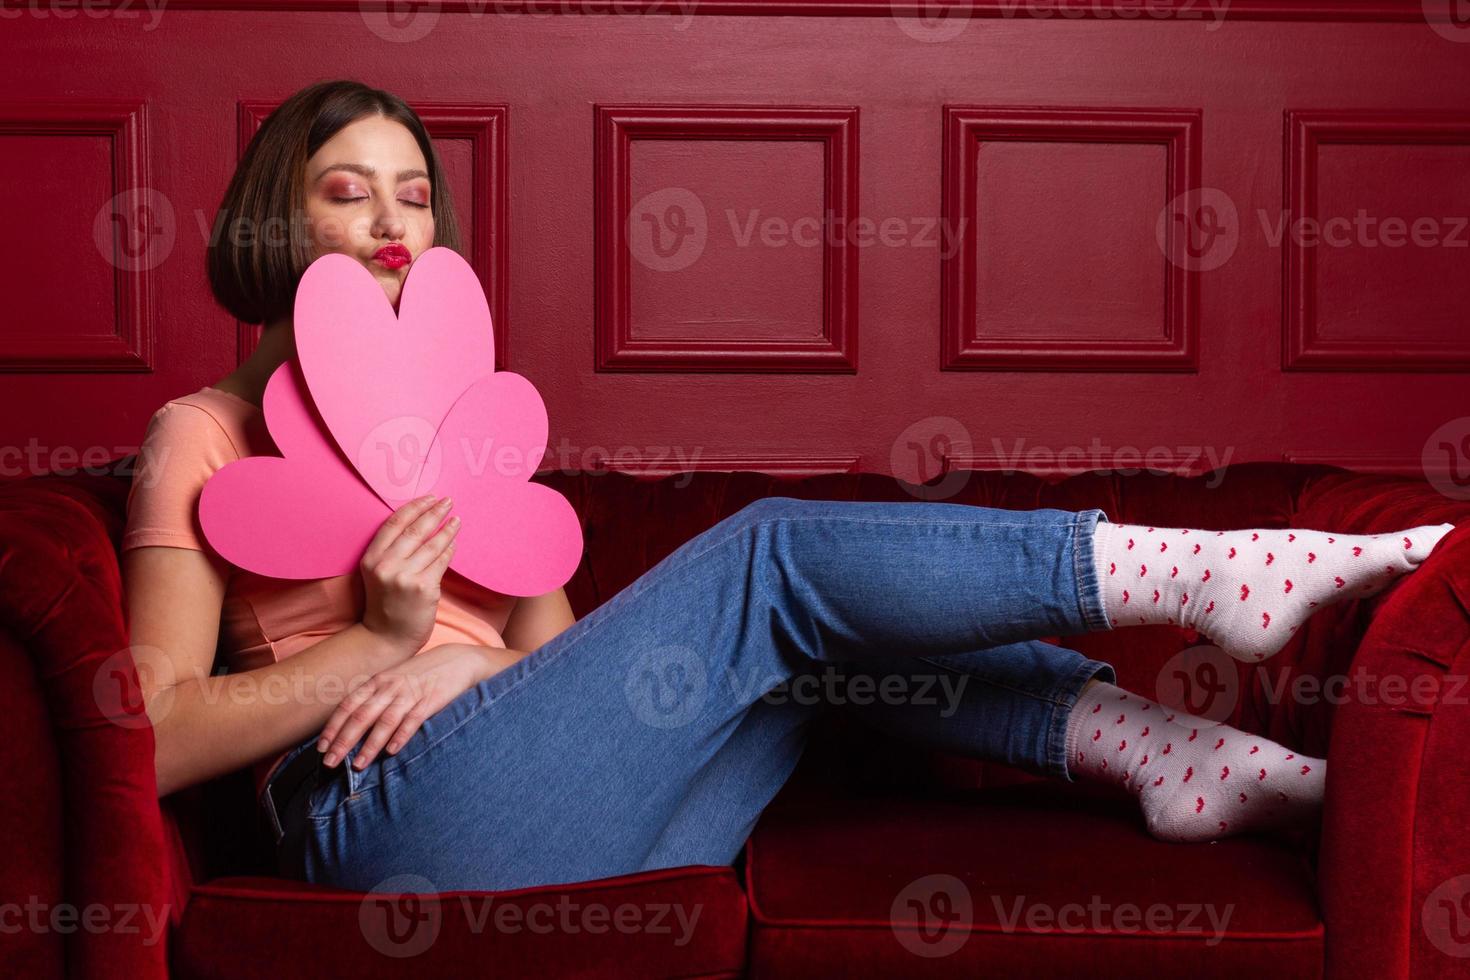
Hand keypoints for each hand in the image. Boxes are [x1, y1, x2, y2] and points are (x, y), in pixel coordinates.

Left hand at [318, 642, 497, 768]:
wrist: (458, 661)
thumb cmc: (422, 675)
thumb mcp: (394, 680)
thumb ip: (376, 698)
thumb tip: (353, 724)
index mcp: (378, 681)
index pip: (349, 705)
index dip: (334, 727)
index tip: (322, 748)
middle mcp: (390, 686)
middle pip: (361, 716)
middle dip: (343, 741)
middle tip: (330, 763)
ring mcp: (410, 693)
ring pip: (384, 721)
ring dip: (370, 745)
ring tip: (358, 765)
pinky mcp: (430, 701)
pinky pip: (413, 720)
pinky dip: (401, 736)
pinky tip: (392, 751)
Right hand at [359, 494, 460, 656]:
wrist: (386, 638)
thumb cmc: (385, 604)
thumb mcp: (378, 574)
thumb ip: (392, 552)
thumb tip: (422, 524)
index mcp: (371, 558)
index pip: (394, 524)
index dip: (414, 507)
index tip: (430, 498)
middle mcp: (386, 565)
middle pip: (415, 531)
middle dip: (434, 513)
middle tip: (448, 502)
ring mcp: (405, 576)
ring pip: (432, 546)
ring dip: (447, 530)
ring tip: (457, 520)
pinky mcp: (424, 588)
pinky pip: (441, 562)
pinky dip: (449, 551)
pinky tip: (454, 543)